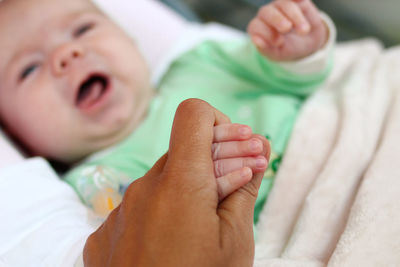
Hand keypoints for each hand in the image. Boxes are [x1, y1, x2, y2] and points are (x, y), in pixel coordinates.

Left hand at [83, 99, 269, 266]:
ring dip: (192, 184)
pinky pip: (140, 206)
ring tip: (215, 211)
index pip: (193, 114)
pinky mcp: (106, 233)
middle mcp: (143, 188)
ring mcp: (120, 210)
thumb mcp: (235, 242)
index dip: (220, 122)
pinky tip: (178, 237)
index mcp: (180, 183)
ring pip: (163, 178)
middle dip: (218, 156)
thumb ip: (244, 189)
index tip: (239, 147)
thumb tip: (255, 153)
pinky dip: (164, 209)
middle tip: (249, 172)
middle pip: (182, 149)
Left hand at [247, 0, 328, 60]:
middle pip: (266, 11)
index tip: (279, 42)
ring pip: (284, 4)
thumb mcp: (277, 54)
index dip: (265, 33)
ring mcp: (281, 6)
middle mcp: (267, 14)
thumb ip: (265, 48)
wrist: (308, 45)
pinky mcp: (297, 1)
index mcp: (258, 28)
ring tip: (303, 31)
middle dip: (276, 19)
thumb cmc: (287, 49)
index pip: (255, 26)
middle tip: (286, 28)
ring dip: (294, 16)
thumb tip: (255, 40)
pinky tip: (301, 1)